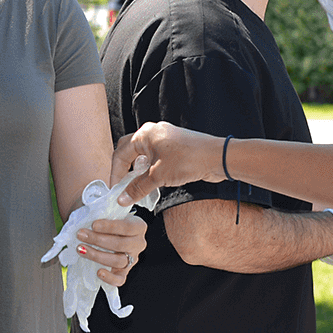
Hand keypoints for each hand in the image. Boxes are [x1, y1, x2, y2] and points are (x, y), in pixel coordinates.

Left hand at [76, 215, 146, 286]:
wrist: (106, 231)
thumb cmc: (107, 221)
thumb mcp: (109, 213)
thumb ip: (103, 213)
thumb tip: (88, 216)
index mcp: (138, 226)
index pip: (126, 227)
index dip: (109, 226)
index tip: (93, 224)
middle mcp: (138, 243)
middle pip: (120, 244)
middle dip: (98, 240)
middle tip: (81, 234)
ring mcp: (132, 259)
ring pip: (118, 261)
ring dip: (97, 255)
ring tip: (81, 249)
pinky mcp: (125, 271)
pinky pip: (120, 279)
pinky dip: (110, 278)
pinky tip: (99, 272)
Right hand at [113, 123, 227, 206]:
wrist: (217, 157)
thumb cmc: (188, 160)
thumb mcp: (158, 176)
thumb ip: (137, 188)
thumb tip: (122, 199)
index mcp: (144, 134)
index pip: (120, 154)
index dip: (115, 173)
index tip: (115, 189)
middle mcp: (153, 133)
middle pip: (129, 152)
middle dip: (124, 170)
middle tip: (122, 187)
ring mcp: (164, 139)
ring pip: (143, 156)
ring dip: (138, 172)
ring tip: (138, 188)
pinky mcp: (175, 147)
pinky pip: (155, 159)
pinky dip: (150, 171)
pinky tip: (153, 183)